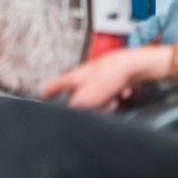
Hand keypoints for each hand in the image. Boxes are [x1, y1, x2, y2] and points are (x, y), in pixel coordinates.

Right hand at [41, 45, 174, 110]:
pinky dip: (116, 97)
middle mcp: (86, 76)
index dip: (48, 91)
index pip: (56, 84)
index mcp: (75, 76)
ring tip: (114, 100)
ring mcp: (100, 77)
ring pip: (97, 98)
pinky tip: (122, 95)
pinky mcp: (114, 80)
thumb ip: (76, 105)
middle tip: (98, 106)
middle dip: (88, 105)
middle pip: (80, 96)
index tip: (41, 96)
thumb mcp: (88, 94)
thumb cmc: (112, 73)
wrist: (136, 65)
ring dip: (105, 103)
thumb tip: (68, 112)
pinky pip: (111, 95)